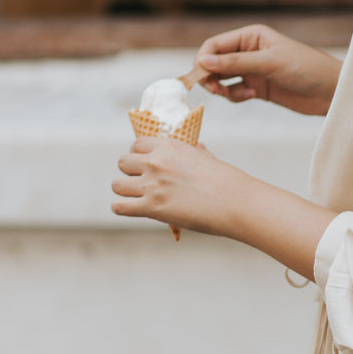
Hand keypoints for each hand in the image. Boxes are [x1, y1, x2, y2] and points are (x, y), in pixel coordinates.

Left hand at [111, 135, 238, 235]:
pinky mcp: (152, 207)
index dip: (139, 155)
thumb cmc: (227, 182)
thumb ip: (195, 152)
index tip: (145, 165)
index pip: (137, 144)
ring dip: (124, 191)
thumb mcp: (208, 158)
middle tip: (141, 183)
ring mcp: (152, 184)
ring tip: (135, 198)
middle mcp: (156, 162)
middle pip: (123, 162)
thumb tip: (196, 147)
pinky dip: (122, 208)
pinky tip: (131, 209)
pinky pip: (119, 206)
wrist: (235, 202)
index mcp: (169, 146)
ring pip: (117, 184)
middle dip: (130, 172)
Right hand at [195, 24, 340, 115]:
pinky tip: (250, 96)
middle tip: (213, 89)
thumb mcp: (270, 63)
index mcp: (251, 36)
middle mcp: (249, 51)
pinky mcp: (258, 88)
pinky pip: (234, 92)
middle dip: (209, 75)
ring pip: (222, 78)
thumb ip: (236, 63)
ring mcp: (253, 70)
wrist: (331, 91)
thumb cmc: (306, 68)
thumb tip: (203, 61)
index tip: (200, 75)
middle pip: (215, 62)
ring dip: (220, 87)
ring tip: (227, 93)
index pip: (215, 44)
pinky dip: (235, 96)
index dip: (203, 58)